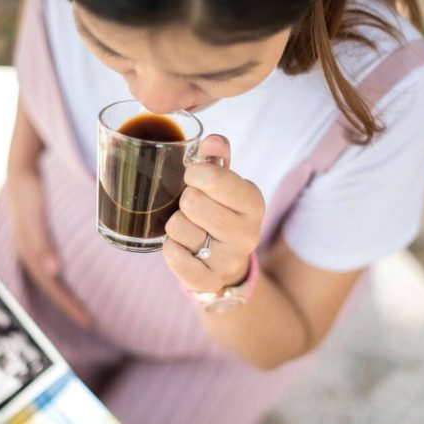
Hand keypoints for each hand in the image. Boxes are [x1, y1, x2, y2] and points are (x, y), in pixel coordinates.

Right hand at [6, 166, 91, 327]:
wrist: (21, 171)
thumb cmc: (31, 195)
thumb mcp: (34, 219)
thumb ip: (41, 243)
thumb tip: (54, 272)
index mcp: (30, 255)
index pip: (53, 288)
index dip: (69, 305)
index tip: (88, 322)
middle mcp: (31, 255)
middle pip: (52, 288)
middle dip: (70, 307)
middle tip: (91, 324)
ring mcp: (34, 249)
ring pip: (51, 280)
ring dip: (66, 296)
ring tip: (85, 311)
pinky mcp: (39, 242)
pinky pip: (52, 268)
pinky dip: (63, 280)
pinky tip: (75, 282)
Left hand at [163, 135, 264, 292]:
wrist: (227, 263)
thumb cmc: (221, 212)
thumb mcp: (225, 183)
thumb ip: (217, 158)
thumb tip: (212, 141)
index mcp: (253, 202)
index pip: (214, 178)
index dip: (193, 173)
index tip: (194, 178)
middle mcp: (248, 233)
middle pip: (191, 202)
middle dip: (184, 200)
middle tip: (193, 207)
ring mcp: (230, 260)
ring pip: (177, 227)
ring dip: (175, 225)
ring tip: (190, 228)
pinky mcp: (209, 281)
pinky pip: (173, 256)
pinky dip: (170, 249)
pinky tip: (183, 247)